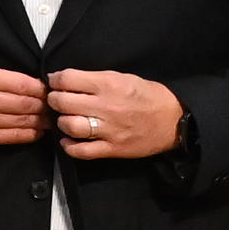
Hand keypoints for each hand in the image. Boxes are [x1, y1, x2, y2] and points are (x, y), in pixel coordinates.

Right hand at [0, 62, 47, 149]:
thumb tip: (29, 85)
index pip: (22, 84)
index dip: (41, 88)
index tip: (50, 89)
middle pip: (26, 103)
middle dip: (45, 105)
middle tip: (56, 105)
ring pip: (23, 121)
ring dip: (40, 120)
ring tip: (50, 118)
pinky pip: (12, 137)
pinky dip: (29, 134)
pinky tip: (37, 131)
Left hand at [46, 69, 187, 165]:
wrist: (174, 120)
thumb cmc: (147, 96)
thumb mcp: (123, 78)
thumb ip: (96, 79)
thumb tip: (67, 80)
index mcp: (108, 85)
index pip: (68, 79)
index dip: (55, 79)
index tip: (55, 82)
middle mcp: (106, 107)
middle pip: (63, 103)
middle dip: (54, 100)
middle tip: (56, 100)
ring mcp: (109, 130)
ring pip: (70, 126)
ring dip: (61, 122)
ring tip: (65, 118)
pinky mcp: (113, 148)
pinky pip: (82, 151)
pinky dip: (69, 147)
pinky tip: (68, 140)